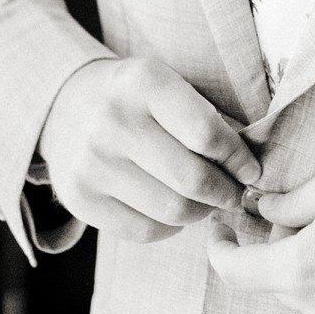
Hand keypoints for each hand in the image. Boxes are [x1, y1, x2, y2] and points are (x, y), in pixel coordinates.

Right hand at [38, 57, 258, 242]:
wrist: (63, 105)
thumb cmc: (136, 98)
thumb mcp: (168, 85)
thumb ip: (209, 119)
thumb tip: (250, 170)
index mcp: (143, 82)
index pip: (206, 132)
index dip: (238, 158)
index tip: (250, 170)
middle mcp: (112, 121)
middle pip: (192, 179)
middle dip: (226, 192)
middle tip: (233, 192)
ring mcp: (92, 163)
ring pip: (172, 211)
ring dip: (200, 212)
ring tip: (205, 201)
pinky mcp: (80, 198)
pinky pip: (145, 231)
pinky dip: (170, 227)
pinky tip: (171, 209)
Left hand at [205, 156, 314, 313]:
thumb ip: (288, 203)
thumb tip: (261, 211)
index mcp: (298, 271)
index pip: (233, 271)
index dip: (217, 247)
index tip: (218, 224)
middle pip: (270, 281)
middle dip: (269, 246)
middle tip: (290, 208)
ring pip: (304, 292)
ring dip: (304, 262)